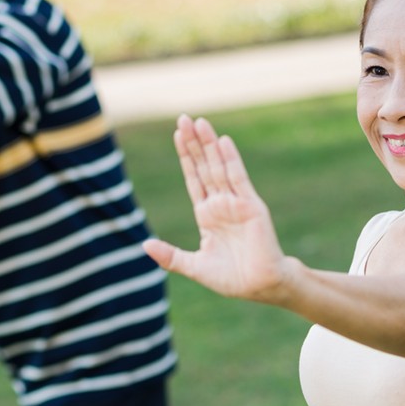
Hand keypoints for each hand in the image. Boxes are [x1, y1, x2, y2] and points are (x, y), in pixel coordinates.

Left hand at [142, 115, 290, 301]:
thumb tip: (144, 244)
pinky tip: (222, 141)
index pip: (193, 179)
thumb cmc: (231, 279)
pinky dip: (230, 159)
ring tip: (199, 122)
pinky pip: (238, 178)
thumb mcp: (194, 266)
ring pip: (219, 167)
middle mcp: (221, 204)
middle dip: (194, 143)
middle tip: (183, 118)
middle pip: (204, 166)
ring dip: (209, 145)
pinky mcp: (251, 205)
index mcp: (207, 215)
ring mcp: (236, 202)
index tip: (177, 136)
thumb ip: (170, 256)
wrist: (260, 287)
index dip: (186, 157)